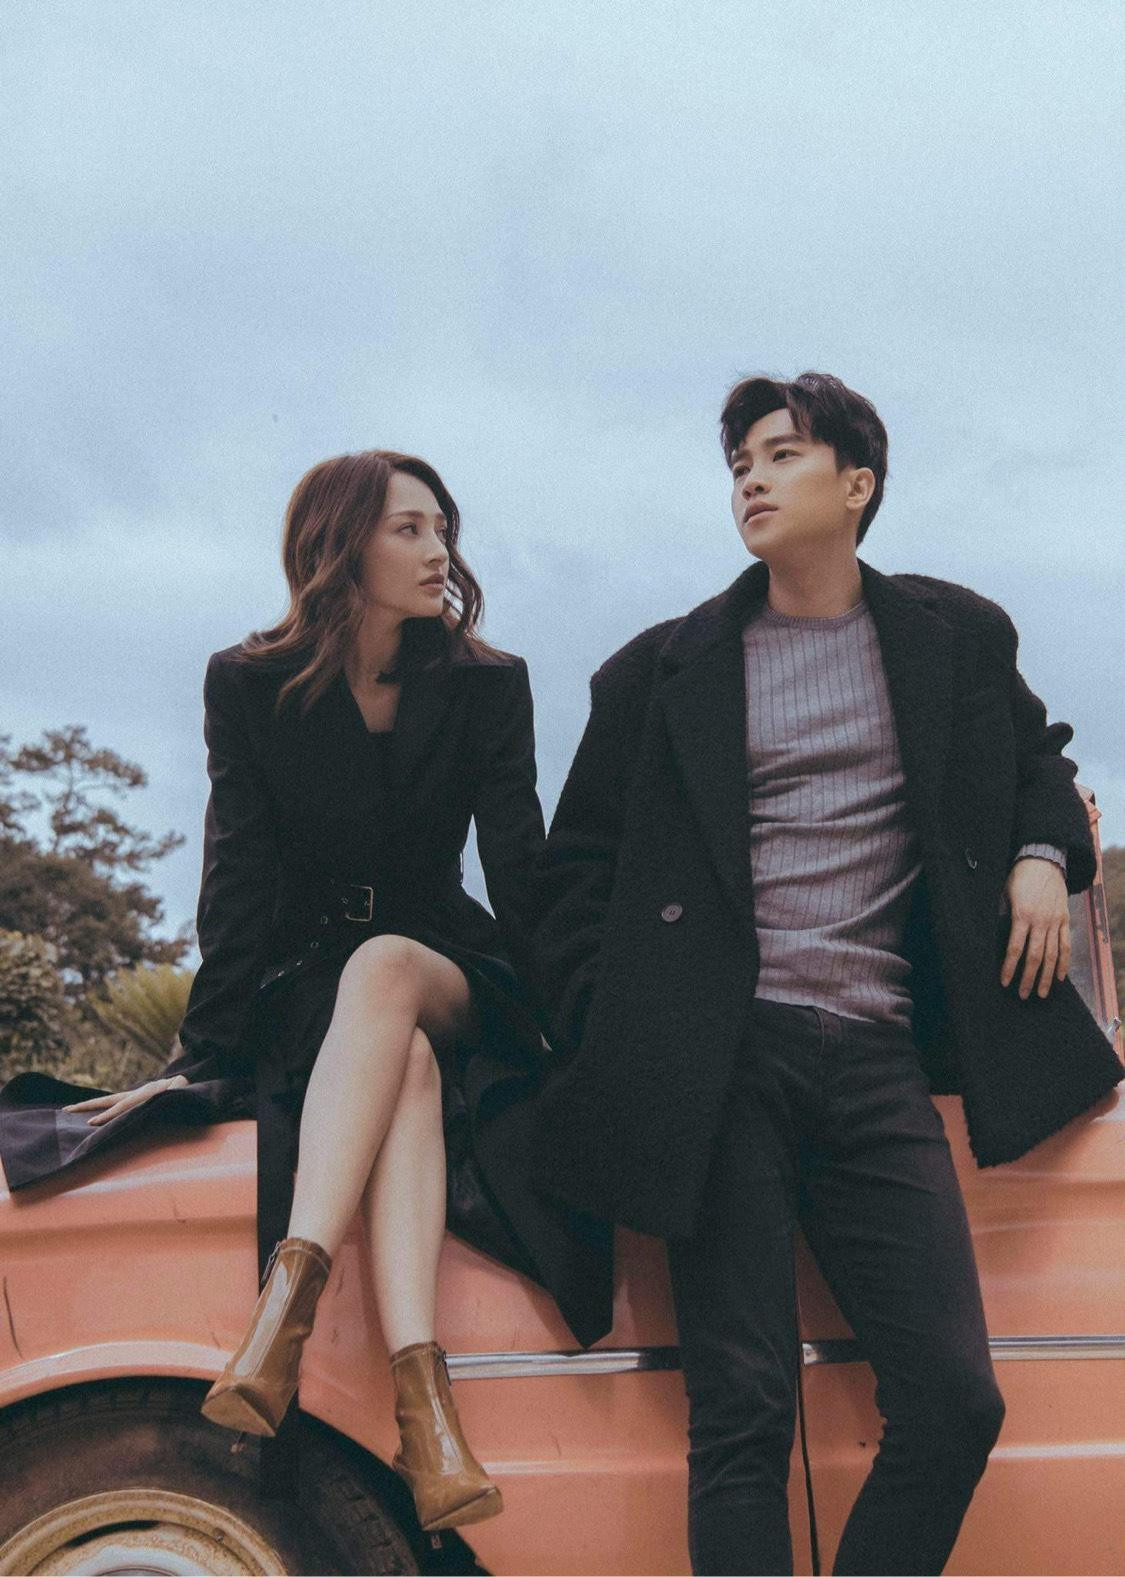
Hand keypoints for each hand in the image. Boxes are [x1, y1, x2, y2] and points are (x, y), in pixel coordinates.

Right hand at [62, 1074, 189, 1126]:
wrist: (185, 1081)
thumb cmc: (184, 1089)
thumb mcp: (182, 1089)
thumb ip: (176, 1089)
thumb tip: (172, 1088)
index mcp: (144, 1094)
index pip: (122, 1106)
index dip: (108, 1115)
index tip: (90, 1123)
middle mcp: (135, 1094)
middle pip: (107, 1100)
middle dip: (87, 1106)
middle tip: (66, 1110)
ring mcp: (133, 1096)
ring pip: (108, 1102)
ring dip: (89, 1107)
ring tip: (69, 1110)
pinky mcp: (134, 1099)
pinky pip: (115, 1106)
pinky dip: (101, 1110)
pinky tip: (90, 1118)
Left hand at [1000, 858, 1069, 998]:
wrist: (1044, 862)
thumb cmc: (1019, 878)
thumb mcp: (1004, 894)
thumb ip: (1001, 915)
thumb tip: (992, 936)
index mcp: (1022, 915)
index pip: (1015, 948)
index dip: (1009, 967)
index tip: (1004, 981)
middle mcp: (1040, 921)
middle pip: (1035, 957)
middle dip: (1028, 978)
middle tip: (1023, 995)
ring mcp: (1055, 922)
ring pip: (1052, 955)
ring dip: (1047, 976)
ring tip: (1042, 993)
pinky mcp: (1065, 920)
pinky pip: (1066, 945)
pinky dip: (1064, 963)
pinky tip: (1060, 977)